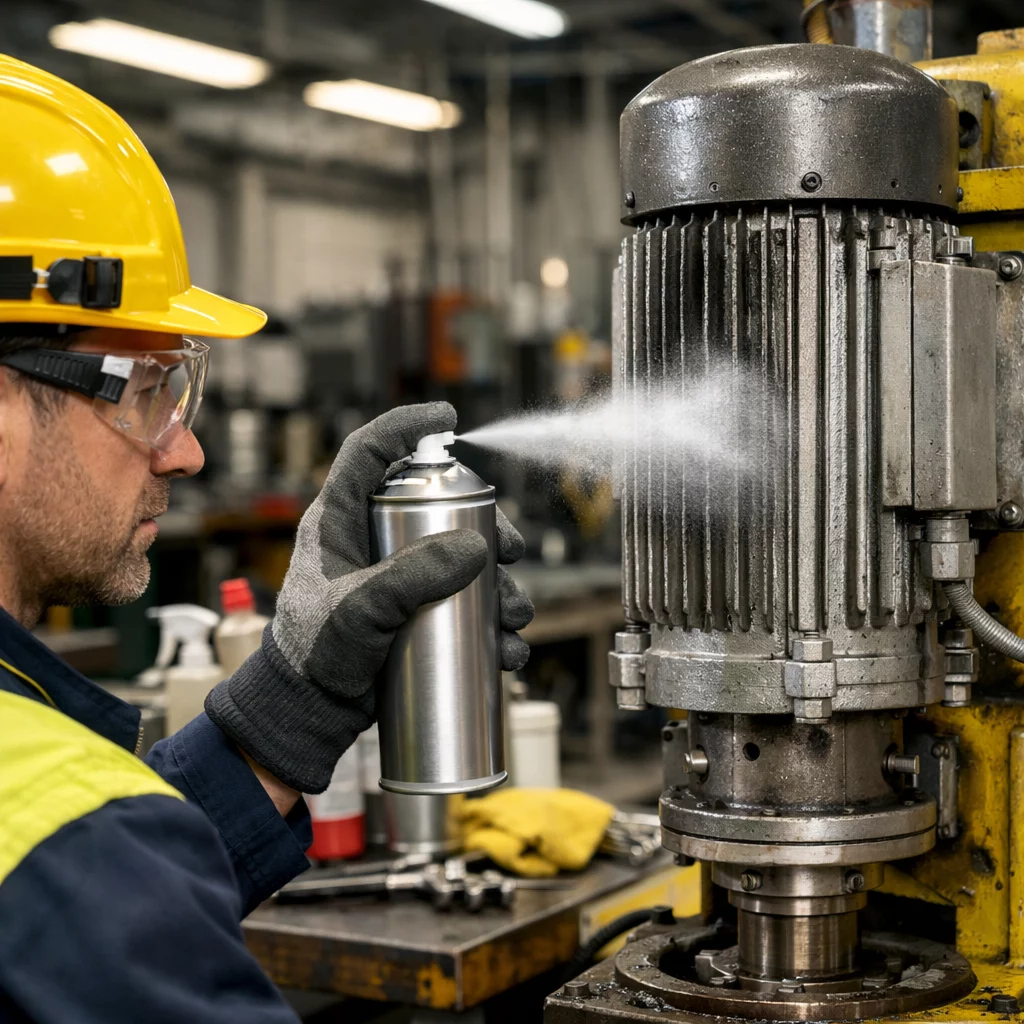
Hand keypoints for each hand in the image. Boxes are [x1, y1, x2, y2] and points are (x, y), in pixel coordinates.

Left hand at [206, 402, 531, 794]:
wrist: (311, 710)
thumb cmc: (314, 653)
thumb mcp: (359, 610)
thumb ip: (411, 577)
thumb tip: (478, 547)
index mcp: (342, 520)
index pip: (368, 453)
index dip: (405, 425)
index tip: (447, 417)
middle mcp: (373, 540)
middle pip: (440, 508)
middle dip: (487, 528)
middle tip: (510, 552)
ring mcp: (398, 576)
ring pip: (464, 560)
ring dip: (501, 584)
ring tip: (514, 614)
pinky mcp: (416, 611)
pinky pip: (466, 604)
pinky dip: (494, 624)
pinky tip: (507, 647)